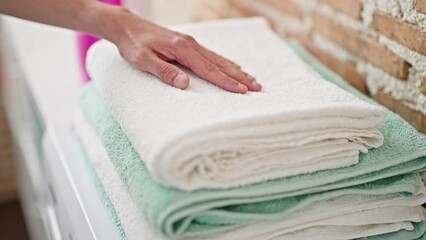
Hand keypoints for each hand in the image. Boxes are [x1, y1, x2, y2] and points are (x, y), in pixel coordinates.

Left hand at [100, 8, 261, 93]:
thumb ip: (163, 71)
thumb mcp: (142, 60)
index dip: (226, 82)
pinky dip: (226, 62)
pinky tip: (233, 66)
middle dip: (239, 77)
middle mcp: (190, 44)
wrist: (127, 26)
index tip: (242, 91)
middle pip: (219, 63)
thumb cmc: (133, 44)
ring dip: (236, 70)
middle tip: (257, 88)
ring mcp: (191, 43)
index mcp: (181, 49)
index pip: (208, 69)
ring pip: (218, 58)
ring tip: (252, 79)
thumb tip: (184, 84)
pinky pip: (212, 54)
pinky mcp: (188, 44)